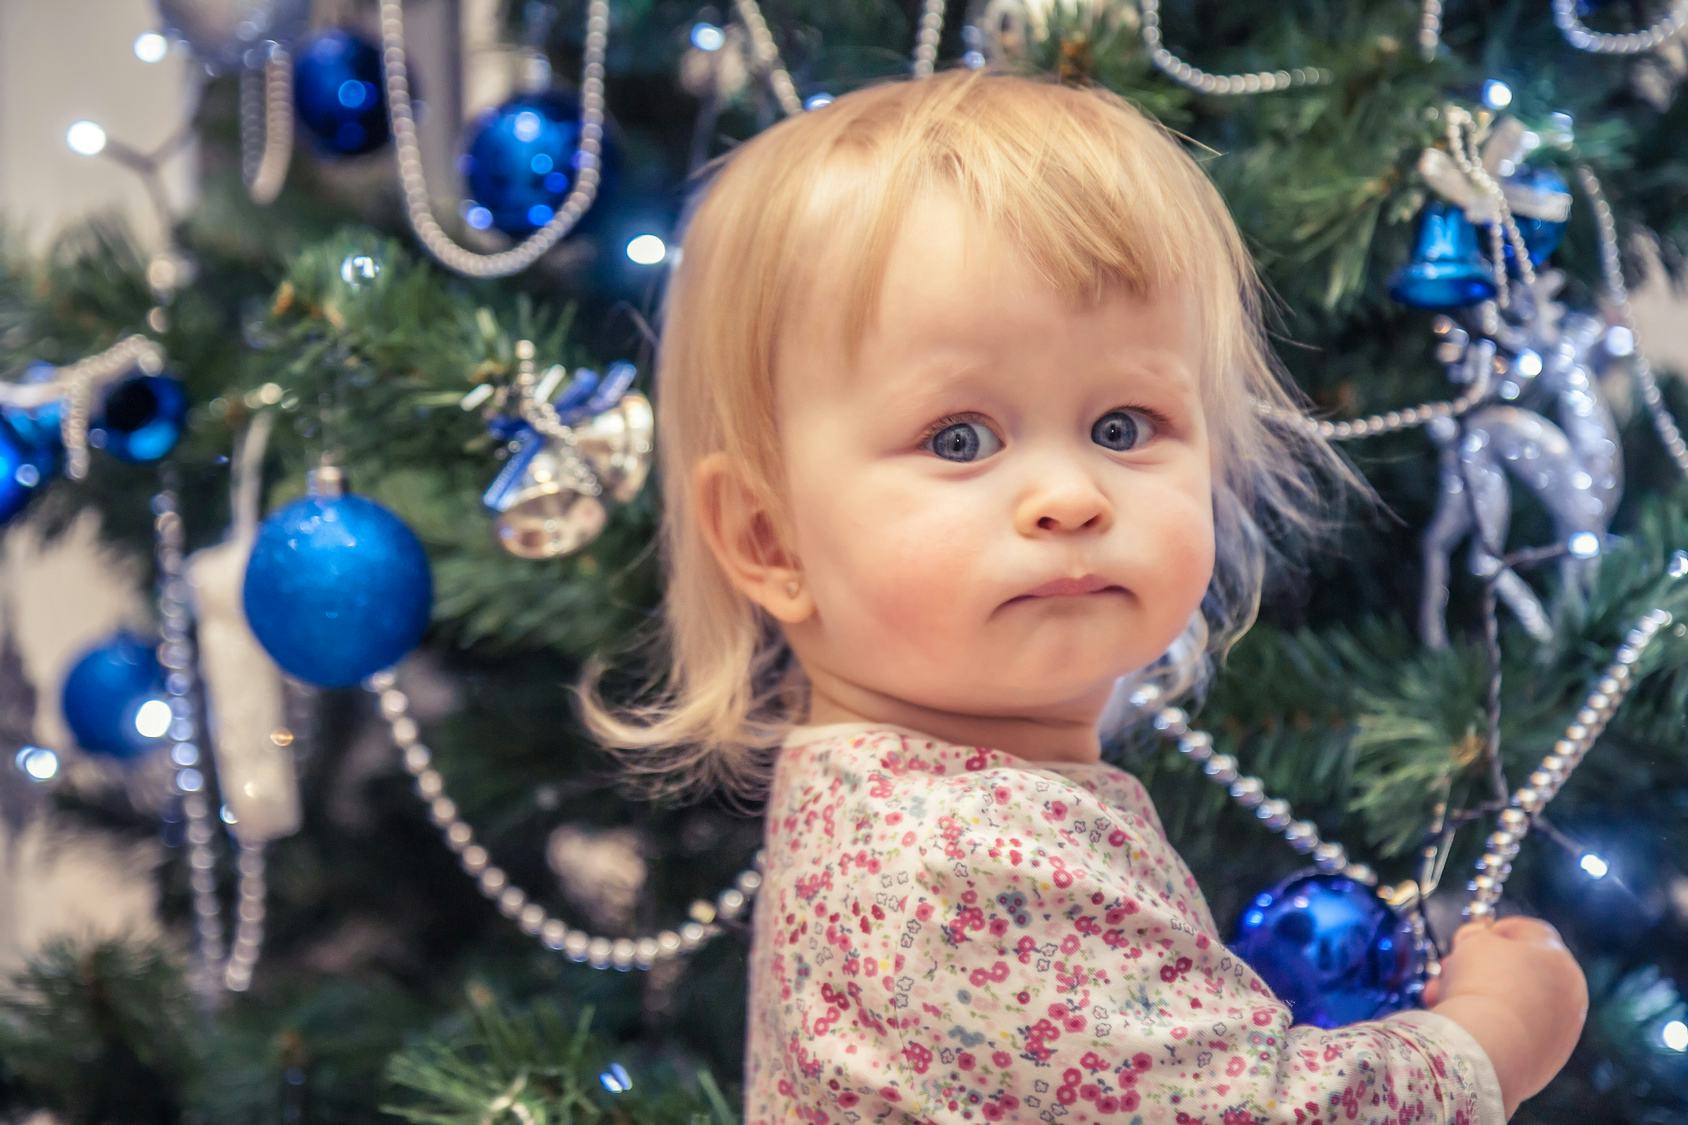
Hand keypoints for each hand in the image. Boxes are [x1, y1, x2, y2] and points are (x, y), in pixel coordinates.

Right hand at [1425, 916, 1587, 1115]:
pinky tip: (1464, 1026)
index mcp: (1558, 959)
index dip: (1494, 930)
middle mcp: (1570, 994)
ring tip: (1444, 1000)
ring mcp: (1562, 1031)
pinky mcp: (1547, 1060)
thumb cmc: (1479, 985)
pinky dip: (1493, 1026)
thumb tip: (1480, 938)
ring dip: (1481, 997)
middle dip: (1482, 967)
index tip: (1469, 938)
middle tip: (1451, 969)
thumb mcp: (1472, 941)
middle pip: (1522, 970)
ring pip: (1516, 1003)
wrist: (1487, 1048)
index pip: (1530, 933)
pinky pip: (1517, 1032)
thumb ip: (1478, 935)